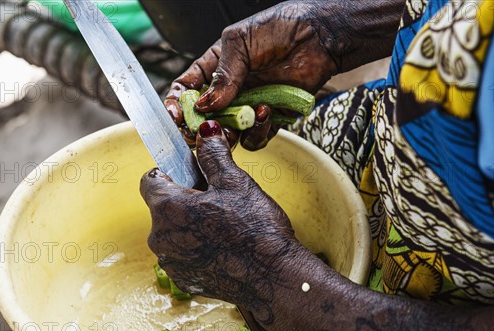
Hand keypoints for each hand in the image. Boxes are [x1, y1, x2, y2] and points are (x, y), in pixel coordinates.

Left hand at [140, 121, 301, 323]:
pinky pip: (184, 257)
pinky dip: (198, 250)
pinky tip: (224, 250)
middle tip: (217, 202)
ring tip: (224, 228)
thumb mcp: (235, 182)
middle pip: (163, 208)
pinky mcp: (184, 281)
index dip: (170, 173)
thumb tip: (205, 132)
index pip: (150, 179)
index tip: (192, 175)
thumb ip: (213, 155)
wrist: (273, 278)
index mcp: (167, 207)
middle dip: (184, 201)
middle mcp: (160, 238)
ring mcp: (171, 263)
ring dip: (190, 227)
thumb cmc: (255, 227)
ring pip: (173, 233)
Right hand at [165, 0, 403, 149]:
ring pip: (229, 133)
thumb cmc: (278, 28)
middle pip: (205, 119)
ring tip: (239, 118)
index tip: (175, 116)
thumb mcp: (239, 42)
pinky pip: (256, 137)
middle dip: (200, 128)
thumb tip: (204, 105)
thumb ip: (222, 75)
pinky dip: (257, 131)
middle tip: (203, 131)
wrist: (318, 36)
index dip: (178, 104)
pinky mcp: (271, 118)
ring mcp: (249, 106)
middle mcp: (230, 91)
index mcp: (215, 68)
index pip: (187, 89)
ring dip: (230, 132)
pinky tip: (264, 111)